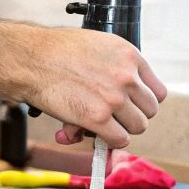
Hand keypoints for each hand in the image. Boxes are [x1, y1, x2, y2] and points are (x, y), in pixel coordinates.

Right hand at [27, 28, 167, 148]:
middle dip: (132, 116)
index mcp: (130, 55)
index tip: (132, 105)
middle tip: (115, 116)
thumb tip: (118, 102)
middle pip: (150, 111)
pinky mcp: (98, 118)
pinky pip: (120, 139)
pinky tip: (97, 133)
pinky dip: (110, 141)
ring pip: (138, 127)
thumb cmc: (57, 51)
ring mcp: (114, 98)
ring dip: (122, 128)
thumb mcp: (96, 48)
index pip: (157, 91)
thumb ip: (114, 71)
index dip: (143, 101)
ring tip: (104, 123)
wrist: (31, 58)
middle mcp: (127, 76)